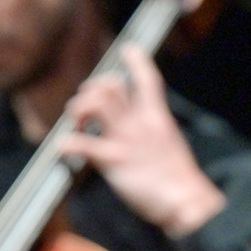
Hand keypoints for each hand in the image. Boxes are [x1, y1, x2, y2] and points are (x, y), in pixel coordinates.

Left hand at [57, 45, 225, 237]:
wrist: (188, 201)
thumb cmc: (179, 179)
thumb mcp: (170, 145)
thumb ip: (153, 133)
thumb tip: (143, 132)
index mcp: (157, 117)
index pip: (147, 78)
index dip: (136, 60)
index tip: (127, 49)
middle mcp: (140, 122)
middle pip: (111, 85)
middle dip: (91, 90)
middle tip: (84, 108)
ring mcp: (126, 139)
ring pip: (95, 103)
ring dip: (77, 110)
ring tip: (76, 124)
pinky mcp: (114, 161)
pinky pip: (82, 144)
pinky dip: (66, 144)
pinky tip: (62, 150)